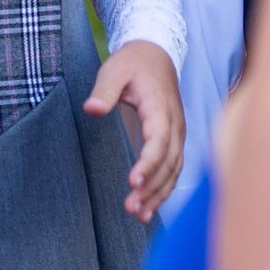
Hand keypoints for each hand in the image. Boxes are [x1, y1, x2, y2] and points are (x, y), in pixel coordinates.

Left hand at [87, 40, 182, 222]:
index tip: (134, 180)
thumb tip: (91, 109)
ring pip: (174, 169)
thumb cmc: (133, 63)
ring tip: (139, 214)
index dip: (149, 162)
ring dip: (159, 194)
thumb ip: (104, 90)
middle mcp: (175, 124)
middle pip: (169, 161)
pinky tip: (148, 209)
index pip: (160, 140)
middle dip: (152, 186)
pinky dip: (163, 190)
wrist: (156, 54)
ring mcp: (177, 134)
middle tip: (131, 207)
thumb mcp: (114, 69)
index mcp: (160, 107)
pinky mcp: (173, 141)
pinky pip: (173, 169)